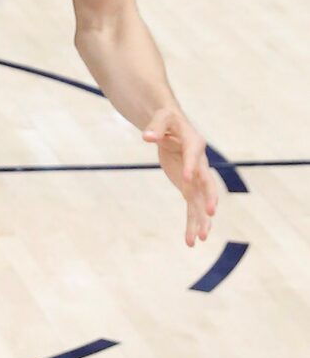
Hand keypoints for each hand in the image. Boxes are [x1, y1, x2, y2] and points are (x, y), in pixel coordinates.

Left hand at [141, 106, 220, 246]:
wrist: (172, 127)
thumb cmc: (166, 120)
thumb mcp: (160, 118)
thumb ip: (155, 128)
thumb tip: (146, 137)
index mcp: (194, 144)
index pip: (192, 157)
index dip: (189, 167)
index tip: (186, 179)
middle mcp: (199, 163)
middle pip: (206, 183)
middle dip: (208, 198)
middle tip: (210, 213)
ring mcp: (195, 177)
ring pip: (201, 201)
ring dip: (201, 219)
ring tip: (201, 238)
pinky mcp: (188, 187)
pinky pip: (192, 207)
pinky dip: (192, 222)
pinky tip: (191, 240)